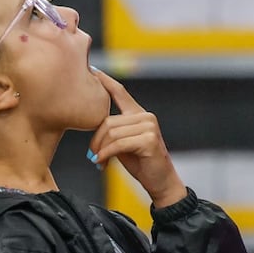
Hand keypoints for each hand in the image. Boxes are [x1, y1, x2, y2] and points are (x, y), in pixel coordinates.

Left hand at [90, 69, 185, 207]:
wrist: (160, 182)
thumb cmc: (141, 163)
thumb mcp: (123, 143)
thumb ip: (113, 130)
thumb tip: (92, 124)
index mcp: (139, 115)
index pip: (120, 93)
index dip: (106, 81)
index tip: (93, 70)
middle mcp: (146, 117)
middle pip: (108, 121)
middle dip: (96, 140)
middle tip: (93, 155)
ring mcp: (149, 127)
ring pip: (112, 133)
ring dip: (101, 149)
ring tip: (99, 161)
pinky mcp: (149, 140)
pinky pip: (118, 144)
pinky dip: (106, 154)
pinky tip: (102, 163)